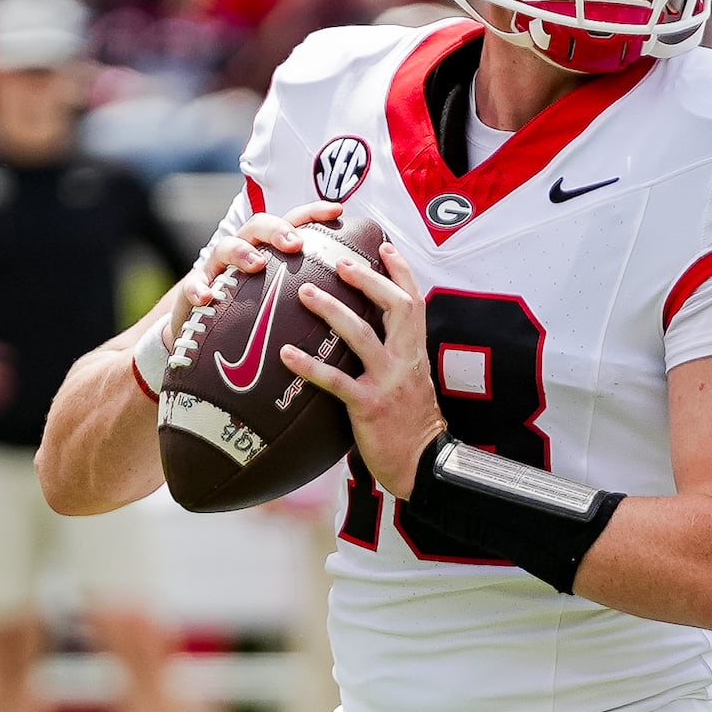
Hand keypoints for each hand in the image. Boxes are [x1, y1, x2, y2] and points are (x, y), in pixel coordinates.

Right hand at [174, 202, 339, 321]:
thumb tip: (360, 297)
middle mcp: (242, 251)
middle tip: (295, 244)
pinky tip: (207, 298)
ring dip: (241, 252)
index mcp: (268, 249)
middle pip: (258, 225)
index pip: (292, 222)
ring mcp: (216, 269)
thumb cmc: (254, 314)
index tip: (337, 210)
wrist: (206, 334)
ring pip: (225, 247)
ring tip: (256, 264)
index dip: (313, 212)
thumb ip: (314, 293)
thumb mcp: (284, 300)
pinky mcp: (194, 290)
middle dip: (277, 229)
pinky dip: (199, 289)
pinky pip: (194, 285)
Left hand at [279, 237, 441, 497]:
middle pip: (395, 307)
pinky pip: (336, 381)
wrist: (424, 465)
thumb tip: (369, 334)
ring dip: (332, 311)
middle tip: (340, 262)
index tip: (384, 246)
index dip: (402, 272)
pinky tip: (287, 354)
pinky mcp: (369, 405)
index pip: (415, 302)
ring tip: (305, 292)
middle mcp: (406, 361)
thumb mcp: (412, 382)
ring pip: (362, 335)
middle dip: (369, 280)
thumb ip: (395, 356)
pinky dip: (310, 366)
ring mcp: (388, 382)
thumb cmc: (412, 425)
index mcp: (416, 352)